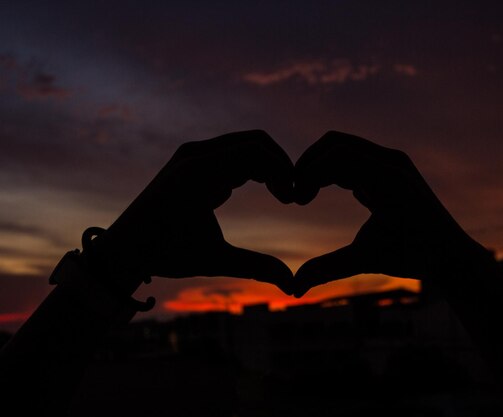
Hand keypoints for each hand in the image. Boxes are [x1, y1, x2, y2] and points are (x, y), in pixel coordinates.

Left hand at [92, 130, 294, 294]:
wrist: (123, 248)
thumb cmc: (166, 254)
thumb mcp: (214, 260)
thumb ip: (256, 267)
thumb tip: (294, 286)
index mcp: (199, 173)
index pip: (256, 153)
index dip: (282, 173)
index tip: (292, 201)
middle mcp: (195, 155)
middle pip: (255, 142)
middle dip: (279, 165)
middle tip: (291, 195)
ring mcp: (191, 154)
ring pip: (244, 145)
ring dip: (267, 165)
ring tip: (281, 195)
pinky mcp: (191, 160)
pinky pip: (231, 152)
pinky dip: (252, 167)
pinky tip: (261, 192)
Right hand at [292, 131, 474, 296]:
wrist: (451, 254)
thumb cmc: (413, 257)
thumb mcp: (367, 260)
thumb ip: (327, 269)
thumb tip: (293, 289)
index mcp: (388, 178)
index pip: (335, 157)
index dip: (308, 174)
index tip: (295, 201)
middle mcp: (391, 162)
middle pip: (335, 144)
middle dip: (309, 164)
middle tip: (295, 195)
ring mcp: (393, 162)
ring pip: (343, 147)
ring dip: (320, 166)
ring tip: (304, 196)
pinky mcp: (391, 168)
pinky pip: (354, 158)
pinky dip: (333, 171)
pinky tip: (320, 194)